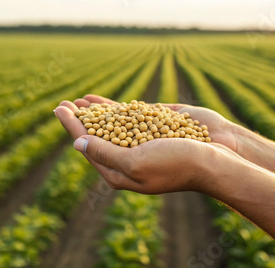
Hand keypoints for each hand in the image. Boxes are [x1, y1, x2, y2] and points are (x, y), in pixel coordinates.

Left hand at [54, 94, 242, 193]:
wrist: (215, 159)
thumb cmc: (176, 163)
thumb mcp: (135, 162)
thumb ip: (105, 153)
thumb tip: (78, 143)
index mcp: (120, 173)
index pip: (88, 147)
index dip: (72, 126)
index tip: (59, 108)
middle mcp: (128, 159)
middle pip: (97, 137)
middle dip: (80, 120)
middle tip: (63, 103)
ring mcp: (142, 143)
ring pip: (112, 126)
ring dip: (95, 113)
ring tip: (79, 100)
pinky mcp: (155, 130)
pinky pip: (131, 119)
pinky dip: (117, 109)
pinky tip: (109, 103)